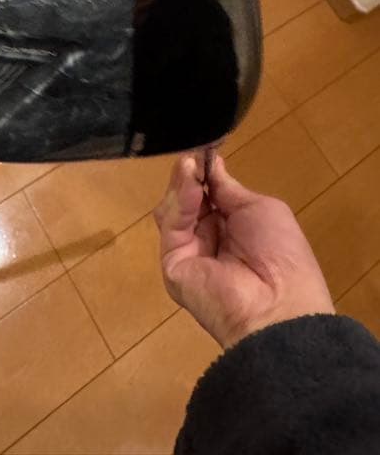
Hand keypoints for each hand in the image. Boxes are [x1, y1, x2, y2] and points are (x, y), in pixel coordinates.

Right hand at [154, 152, 333, 348]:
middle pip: (185, 200)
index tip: (201, 151)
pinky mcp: (172, 263)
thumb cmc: (282, 254)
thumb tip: (211, 163)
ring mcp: (188, 252)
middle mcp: (207, 239)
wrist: (279, 303)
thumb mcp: (260, 209)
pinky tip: (190, 185)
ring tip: (190, 167)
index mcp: (231, 229)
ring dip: (181, 186)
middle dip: (188, 176)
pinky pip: (172, 226)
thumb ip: (229, 189)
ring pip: (172, 210)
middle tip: (191, 157)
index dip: (203, 174)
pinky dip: (179, 202)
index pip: (206, 195)